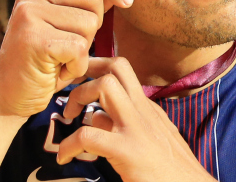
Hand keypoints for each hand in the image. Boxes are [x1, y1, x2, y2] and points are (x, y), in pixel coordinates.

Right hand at [0, 0, 132, 118]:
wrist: (9, 96)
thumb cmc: (42, 62)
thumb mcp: (62, 26)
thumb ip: (83, 5)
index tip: (126, 0)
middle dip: (95, 24)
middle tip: (73, 44)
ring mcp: (29, 15)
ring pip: (89, 23)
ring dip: (83, 50)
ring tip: (61, 60)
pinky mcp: (35, 40)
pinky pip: (80, 48)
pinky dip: (76, 67)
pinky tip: (58, 72)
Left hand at [56, 58, 214, 181]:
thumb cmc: (171, 168)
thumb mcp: (154, 136)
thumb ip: (129, 122)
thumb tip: (99, 117)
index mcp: (148, 108)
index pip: (123, 72)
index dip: (98, 69)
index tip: (81, 80)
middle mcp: (143, 110)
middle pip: (116, 66)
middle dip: (87, 72)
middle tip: (71, 94)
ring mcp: (135, 127)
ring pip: (103, 87)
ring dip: (77, 98)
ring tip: (67, 119)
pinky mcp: (126, 150)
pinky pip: (87, 135)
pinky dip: (69, 144)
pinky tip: (65, 156)